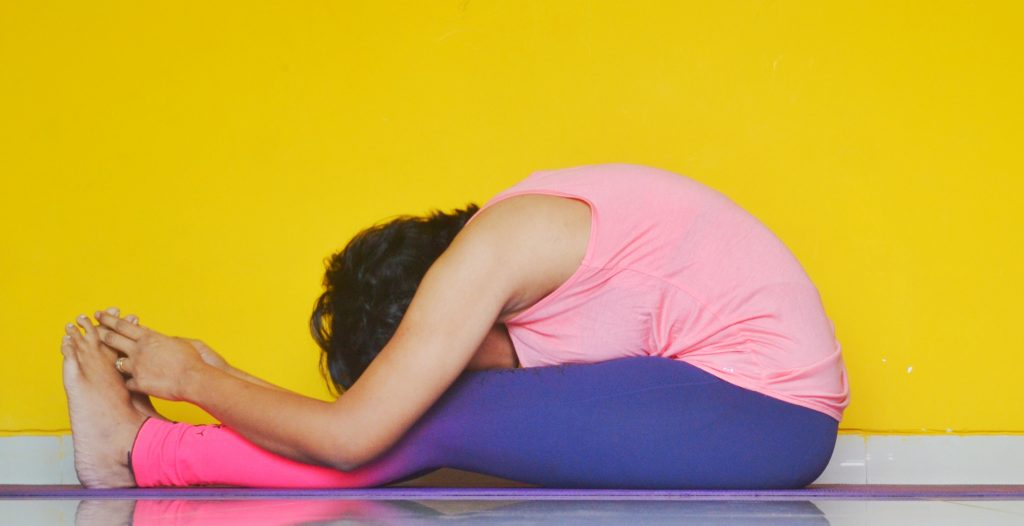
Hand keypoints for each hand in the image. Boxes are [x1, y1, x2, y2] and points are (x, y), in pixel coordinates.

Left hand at [92, 310, 208, 400]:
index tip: (99, 314)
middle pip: (112, 339)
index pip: (123, 325)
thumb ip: (163, 340)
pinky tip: (131, 384)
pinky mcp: (138, 383)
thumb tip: (158, 339)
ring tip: (111, 363)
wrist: (193, 378)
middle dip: (100, 333)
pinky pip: (127, 382)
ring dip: (117, 362)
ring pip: (117, 363)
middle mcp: (139, 350)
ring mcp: (136, 367)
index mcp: (149, 338)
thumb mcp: (178, 343)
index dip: (109, 319)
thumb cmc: (191, 360)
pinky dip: (130, 382)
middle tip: (90, 330)